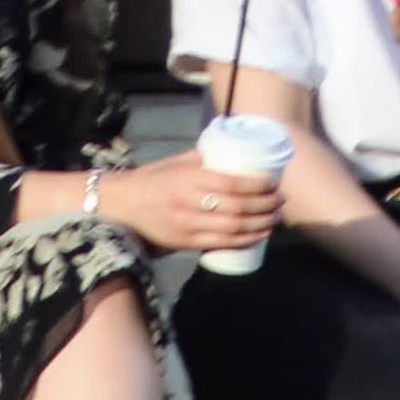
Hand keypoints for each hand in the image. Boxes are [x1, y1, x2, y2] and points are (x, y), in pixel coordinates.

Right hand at [90, 150, 279, 258]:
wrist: (119, 205)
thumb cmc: (151, 179)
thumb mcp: (177, 162)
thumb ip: (204, 160)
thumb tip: (236, 154)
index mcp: (188, 178)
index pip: (232, 184)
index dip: (258, 187)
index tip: (274, 184)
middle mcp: (188, 203)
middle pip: (237, 209)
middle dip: (265, 207)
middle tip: (280, 202)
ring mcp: (186, 226)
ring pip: (232, 230)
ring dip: (260, 226)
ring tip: (275, 219)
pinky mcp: (184, 243)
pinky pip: (220, 245)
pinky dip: (244, 241)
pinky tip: (258, 236)